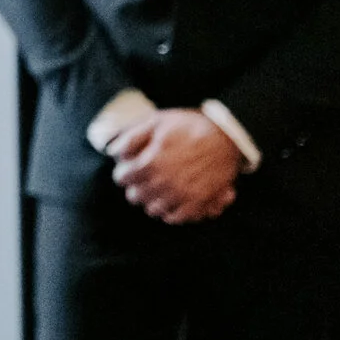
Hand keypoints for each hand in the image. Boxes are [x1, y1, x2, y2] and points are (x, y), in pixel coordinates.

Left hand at [109, 109, 241, 223]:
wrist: (227, 136)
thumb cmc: (189, 126)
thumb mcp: (155, 122)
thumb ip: (130, 137)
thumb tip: (112, 152)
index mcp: (150, 163)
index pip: (122, 178)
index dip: (124, 171)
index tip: (130, 168)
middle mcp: (163, 184)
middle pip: (135, 197)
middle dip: (137, 186)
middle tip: (144, 178)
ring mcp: (181, 196)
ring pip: (153, 209)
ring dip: (152, 199)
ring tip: (158, 188)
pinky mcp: (198, 204)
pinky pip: (176, 218)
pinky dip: (170, 212)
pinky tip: (172, 200)